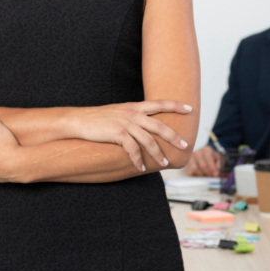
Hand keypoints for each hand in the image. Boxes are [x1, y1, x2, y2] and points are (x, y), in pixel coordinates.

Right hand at [69, 101, 192, 171]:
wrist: (79, 120)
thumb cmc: (98, 118)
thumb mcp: (118, 112)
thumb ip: (132, 116)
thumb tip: (145, 125)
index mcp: (134, 106)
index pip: (159, 103)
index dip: (176, 105)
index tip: (190, 109)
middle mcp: (132, 113)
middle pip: (159, 125)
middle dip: (174, 136)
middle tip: (184, 146)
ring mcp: (125, 122)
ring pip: (149, 140)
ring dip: (158, 154)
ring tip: (164, 163)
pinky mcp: (117, 133)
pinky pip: (133, 149)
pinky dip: (138, 159)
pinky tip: (140, 167)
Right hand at [185, 146, 219, 176]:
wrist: (204, 158)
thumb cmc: (212, 159)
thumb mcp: (218, 160)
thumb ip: (219, 164)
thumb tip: (216, 171)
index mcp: (206, 150)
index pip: (207, 158)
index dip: (212, 167)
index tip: (215, 173)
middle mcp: (197, 152)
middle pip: (202, 165)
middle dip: (208, 173)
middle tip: (211, 176)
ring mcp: (191, 158)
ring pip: (195, 168)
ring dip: (202, 174)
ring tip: (206, 175)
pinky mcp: (187, 163)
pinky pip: (190, 171)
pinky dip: (196, 174)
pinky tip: (200, 174)